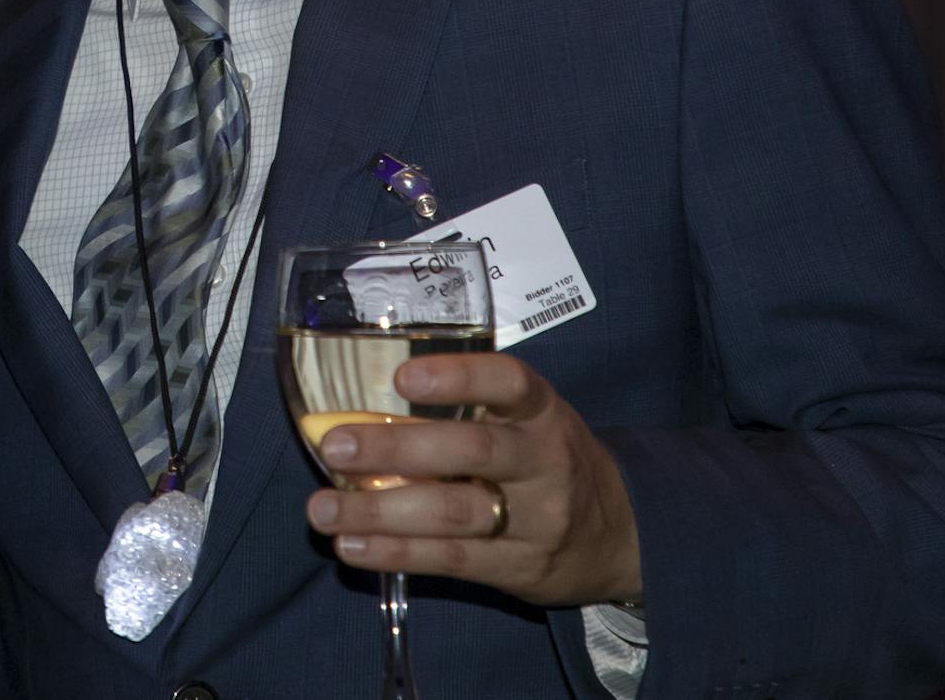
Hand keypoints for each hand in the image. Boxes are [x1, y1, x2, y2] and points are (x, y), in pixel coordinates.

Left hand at [303, 352, 642, 606]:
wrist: (621, 534)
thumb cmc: (544, 459)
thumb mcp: (525, 420)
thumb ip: (466, 407)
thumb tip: (359, 405)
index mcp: (541, 411)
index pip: (509, 382)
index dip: (458, 376)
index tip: (401, 377)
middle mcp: (543, 461)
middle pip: (472, 451)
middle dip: (396, 448)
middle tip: (335, 445)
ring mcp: (536, 519)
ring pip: (453, 513)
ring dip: (379, 511)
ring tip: (323, 510)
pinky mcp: (520, 568)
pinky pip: (451, 561)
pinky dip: (395, 553)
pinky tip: (351, 547)